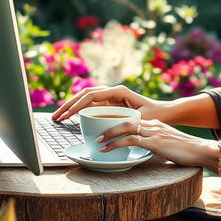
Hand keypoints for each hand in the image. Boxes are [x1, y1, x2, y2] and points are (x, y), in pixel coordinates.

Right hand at [51, 84, 170, 123]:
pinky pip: (91, 105)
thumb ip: (127, 121)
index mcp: (118, 91)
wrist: (165, 112)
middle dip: (68, 105)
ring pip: (85, 99)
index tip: (67, 115)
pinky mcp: (110, 104)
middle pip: (84, 94)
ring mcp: (110, 97)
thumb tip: (110, 128)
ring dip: (71, 107)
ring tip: (58, 117)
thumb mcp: (141, 119)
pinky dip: (79, 110)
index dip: (77, 104)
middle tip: (55, 117)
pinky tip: (70, 118)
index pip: (92, 95)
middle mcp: (112, 92)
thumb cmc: (155, 114)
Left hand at [95, 118, 215, 168]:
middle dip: (109, 125)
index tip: (105, 130)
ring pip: (126, 127)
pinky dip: (116, 144)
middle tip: (96, 134)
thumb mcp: (168, 145)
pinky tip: (107, 149)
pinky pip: (132, 140)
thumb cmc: (187, 151)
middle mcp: (153, 125)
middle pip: (125, 119)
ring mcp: (154, 132)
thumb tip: (144, 150)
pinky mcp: (155, 143)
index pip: (132, 119)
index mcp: (155, 124)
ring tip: (97, 142)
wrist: (202, 151)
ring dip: (109, 134)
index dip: (116, 123)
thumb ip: (155, 144)